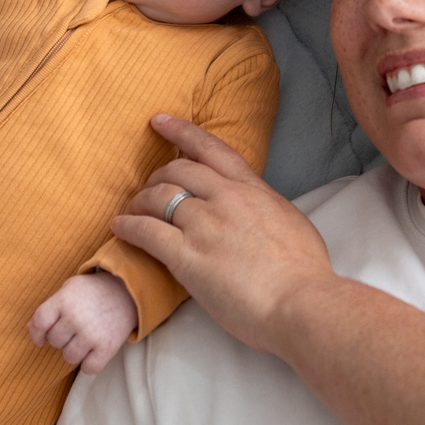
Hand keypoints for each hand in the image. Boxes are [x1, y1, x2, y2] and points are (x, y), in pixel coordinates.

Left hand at [28, 271, 138, 374]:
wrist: (127, 292)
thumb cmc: (92, 292)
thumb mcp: (68, 291)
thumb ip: (49, 309)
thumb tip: (29, 330)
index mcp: (63, 300)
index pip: (39, 323)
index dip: (36, 333)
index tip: (40, 339)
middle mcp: (76, 317)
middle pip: (54, 341)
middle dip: (61, 338)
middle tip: (74, 328)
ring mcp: (92, 334)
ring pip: (69, 357)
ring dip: (74, 351)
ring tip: (85, 338)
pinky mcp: (107, 347)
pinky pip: (88, 369)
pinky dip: (89, 363)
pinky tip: (94, 351)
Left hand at [108, 115, 335, 356]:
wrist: (301, 302)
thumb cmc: (305, 272)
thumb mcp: (291, 221)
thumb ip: (265, 207)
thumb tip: (256, 208)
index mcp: (252, 188)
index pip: (211, 149)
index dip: (181, 131)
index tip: (160, 121)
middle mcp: (225, 198)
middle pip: (177, 170)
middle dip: (157, 177)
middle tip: (148, 189)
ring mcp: (204, 225)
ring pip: (157, 197)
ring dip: (138, 201)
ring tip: (130, 210)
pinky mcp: (187, 256)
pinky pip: (147, 232)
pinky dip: (128, 226)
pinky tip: (120, 228)